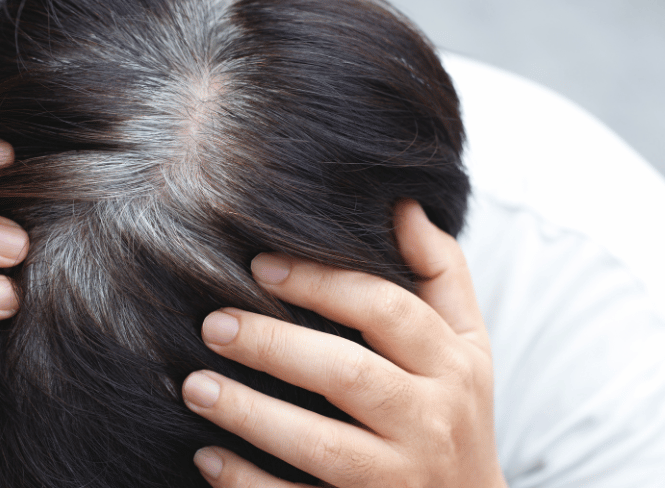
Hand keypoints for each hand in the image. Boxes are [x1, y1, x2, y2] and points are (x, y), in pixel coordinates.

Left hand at [183, 200, 506, 486]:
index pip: (386, 309)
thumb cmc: (458, 410)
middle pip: (348, 374)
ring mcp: (401, 478)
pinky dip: (249, 485)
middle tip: (213, 324)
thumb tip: (402, 205)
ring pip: (321, 446)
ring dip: (251, 414)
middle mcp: (433, 420)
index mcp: (454, 364)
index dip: (322, 282)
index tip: (260, 265)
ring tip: (194, 386)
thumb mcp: (469, 341)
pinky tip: (207, 457)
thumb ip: (441, 271)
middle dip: (275, 345)